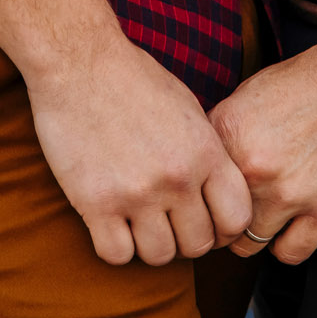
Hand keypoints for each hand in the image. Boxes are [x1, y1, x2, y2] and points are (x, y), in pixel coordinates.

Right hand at [27, 26, 254, 269]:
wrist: (79, 61)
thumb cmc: (133, 79)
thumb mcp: (187, 109)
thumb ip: (207, 153)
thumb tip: (217, 193)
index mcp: (205, 151)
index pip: (237, 219)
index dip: (224, 229)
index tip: (207, 223)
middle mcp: (178, 177)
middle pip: (198, 244)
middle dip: (185, 238)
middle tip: (167, 222)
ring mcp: (137, 193)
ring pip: (159, 256)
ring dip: (150, 245)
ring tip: (138, 222)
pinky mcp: (96, 203)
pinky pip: (116, 255)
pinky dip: (115, 246)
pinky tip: (111, 222)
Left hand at [210, 12, 316, 264]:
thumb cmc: (312, 78)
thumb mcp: (252, 91)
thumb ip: (225, 131)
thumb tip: (203, 163)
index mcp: (230, 130)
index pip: (195, 183)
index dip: (202, 192)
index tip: (211, 196)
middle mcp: (253, 166)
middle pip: (218, 220)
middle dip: (225, 217)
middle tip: (237, 210)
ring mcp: (291, 192)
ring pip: (249, 244)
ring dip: (254, 233)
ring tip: (266, 215)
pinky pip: (289, 253)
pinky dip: (287, 243)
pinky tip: (293, 225)